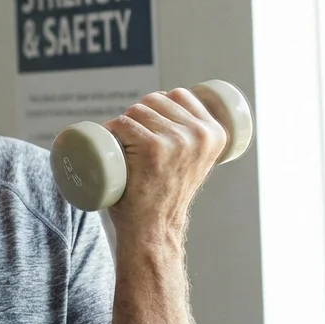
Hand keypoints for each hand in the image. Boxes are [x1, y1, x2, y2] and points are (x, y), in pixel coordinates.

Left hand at [102, 89, 226, 235]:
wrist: (154, 228)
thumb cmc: (166, 193)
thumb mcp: (193, 160)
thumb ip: (194, 137)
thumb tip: (177, 105)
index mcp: (215, 133)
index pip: (179, 95)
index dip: (158, 105)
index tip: (149, 127)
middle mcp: (200, 134)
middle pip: (155, 100)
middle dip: (138, 115)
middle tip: (131, 143)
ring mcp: (177, 140)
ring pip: (136, 110)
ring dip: (122, 124)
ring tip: (122, 148)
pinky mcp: (153, 148)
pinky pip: (123, 124)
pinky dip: (110, 129)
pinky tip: (109, 142)